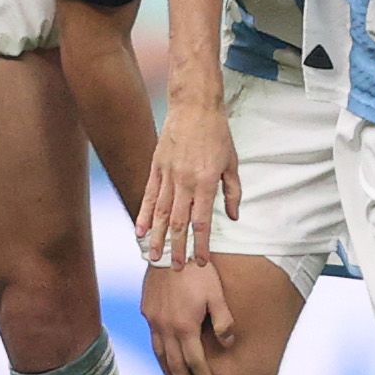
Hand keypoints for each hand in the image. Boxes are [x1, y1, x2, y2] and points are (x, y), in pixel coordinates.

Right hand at [134, 92, 235, 262]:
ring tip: (154, 257)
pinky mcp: (156, 167)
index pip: (203, 221)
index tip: (202, 261)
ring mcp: (168, 174)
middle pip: (180, 222)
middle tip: (177, 269)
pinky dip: (144, 215)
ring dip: (158, 238)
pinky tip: (140, 231)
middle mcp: (185, 181)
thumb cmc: (217, 134)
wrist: (194, 106)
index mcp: (207, 182)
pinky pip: (150, 195)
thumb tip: (234, 216)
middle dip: (178, 248)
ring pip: (162, 213)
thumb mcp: (232, 163)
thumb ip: (233, 192)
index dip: (202, 244)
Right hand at [140, 259, 237, 374]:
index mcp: (185, 327)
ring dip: (168, 371)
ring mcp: (154, 320)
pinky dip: (158, 353)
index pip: (195, 361)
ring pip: (160, 354)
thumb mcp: (217, 295)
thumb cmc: (198, 271)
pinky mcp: (147, 311)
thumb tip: (228, 343)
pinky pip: (152, 338)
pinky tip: (163, 356)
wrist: (170, 249)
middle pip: (175, 364)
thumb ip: (223, 321)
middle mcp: (166, 328)